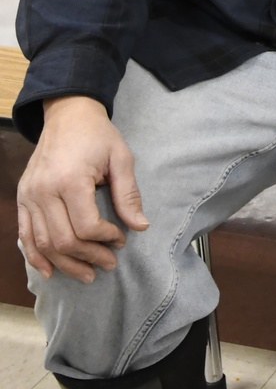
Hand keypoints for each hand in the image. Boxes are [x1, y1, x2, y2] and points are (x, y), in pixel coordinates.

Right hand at [16, 96, 147, 283]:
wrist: (67, 114)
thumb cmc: (97, 135)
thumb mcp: (121, 157)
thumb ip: (128, 194)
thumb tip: (141, 227)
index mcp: (70, 179)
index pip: (87, 225)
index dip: (107, 238)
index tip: (121, 238)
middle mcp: (44, 190)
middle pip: (64, 240)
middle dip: (88, 257)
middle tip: (108, 263)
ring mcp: (29, 195)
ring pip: (43, 244)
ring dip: (65, 264)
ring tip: (87, 274)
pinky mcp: (22, 197)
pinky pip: (25, 235)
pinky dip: (36, 256)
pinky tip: (50, 270)